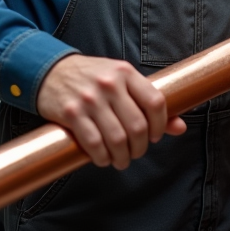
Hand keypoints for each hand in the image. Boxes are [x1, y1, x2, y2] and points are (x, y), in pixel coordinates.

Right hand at [36, 54, 186, 169]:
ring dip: (122, 157)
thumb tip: (180, 128)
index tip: (155, 136)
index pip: (155, 102)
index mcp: (126, 73)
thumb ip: (148, 102)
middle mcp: (109, 84)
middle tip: (136, 152)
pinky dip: (102, 158)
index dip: (161, 125)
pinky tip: (103, 158)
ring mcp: (89, 98)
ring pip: (117, 138)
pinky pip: (93, 144)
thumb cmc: (92, 78)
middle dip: (140, 147)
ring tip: (121, 160)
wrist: (50, 70)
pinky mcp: (71, 113)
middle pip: (137, 126)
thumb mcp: (121, 81)